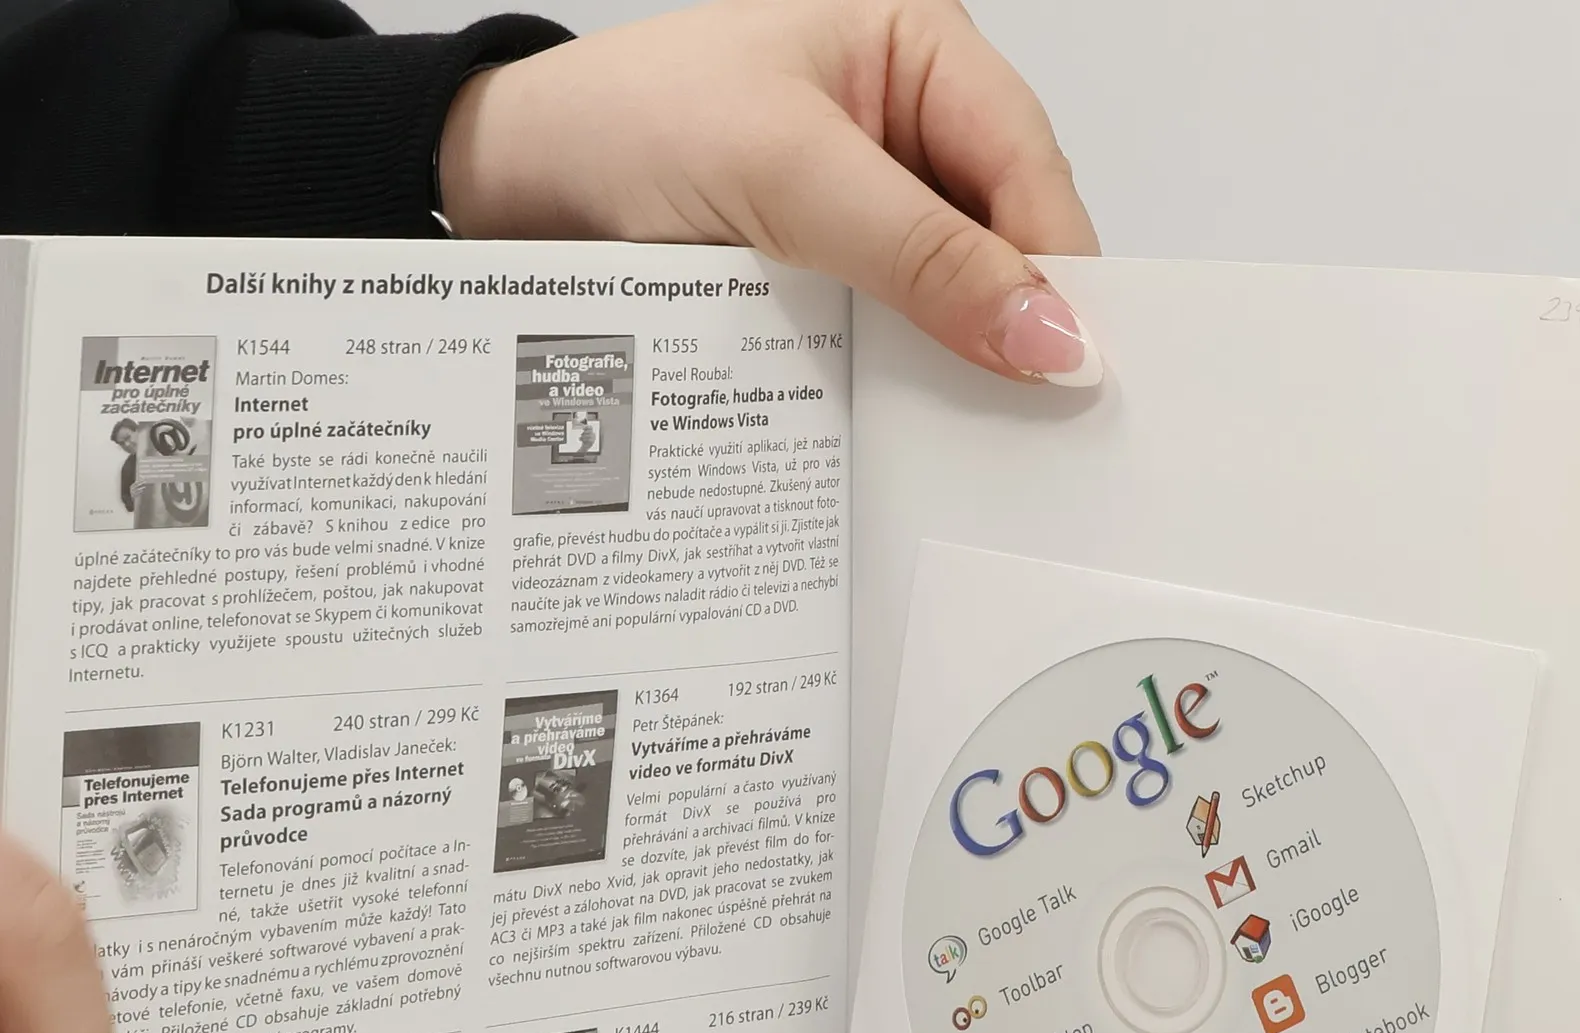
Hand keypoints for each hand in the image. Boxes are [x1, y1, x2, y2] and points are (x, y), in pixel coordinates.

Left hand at [441, 0, 1102, 383]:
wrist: (506, 189)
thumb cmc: (625, 125)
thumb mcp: (787, 172)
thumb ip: (921, 253)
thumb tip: (1045, 331)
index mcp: (915, 51)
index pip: (1026, 162)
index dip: (1059, 263)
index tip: (1074, 361)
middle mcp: (900, 129)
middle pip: (1001, 238)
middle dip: (1011, 321)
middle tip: (1034, 419)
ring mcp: (860, 211)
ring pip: (946, 302)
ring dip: (951, 365)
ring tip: (969, 435)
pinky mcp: (821, 280)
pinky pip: (886, 341)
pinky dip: (893, 386)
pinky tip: (899, 428)